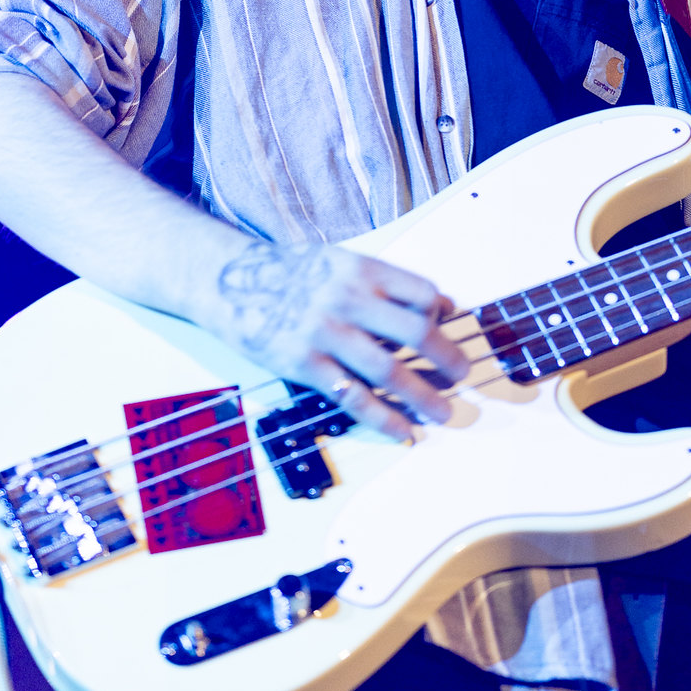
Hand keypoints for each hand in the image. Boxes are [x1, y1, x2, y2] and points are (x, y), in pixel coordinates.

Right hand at [209, 239, 468, 440]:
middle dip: (446, 357)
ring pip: (389, 370)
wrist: (228, 281)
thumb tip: (435, 304)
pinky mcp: (304, 364)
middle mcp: (348, 298)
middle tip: (462, 373)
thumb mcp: (337, 260)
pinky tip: (404, 430)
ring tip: (444, 411)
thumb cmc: (289, 271)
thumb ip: (380, 280)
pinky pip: (353, 396)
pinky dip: (384, 417)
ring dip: (423, 395)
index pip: (420, 292)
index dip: (441, 311)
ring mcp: (325, 333)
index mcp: (360, 268)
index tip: (450, 325)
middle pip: (414, 332)